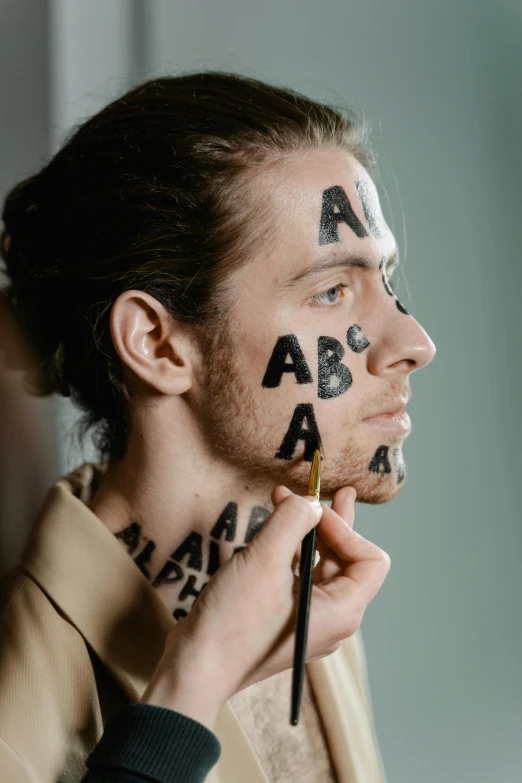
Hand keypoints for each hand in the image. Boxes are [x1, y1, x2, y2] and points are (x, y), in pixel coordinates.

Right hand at [141, 486, 389, 729]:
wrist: (195, 668)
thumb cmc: (234, 621)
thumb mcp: (265, 560)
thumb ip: (293, 521)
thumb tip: (310, 502)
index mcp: (341, 611)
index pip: (370, 560)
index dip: (347, 528)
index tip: (312, 510)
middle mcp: (331, 618)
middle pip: (346, 560)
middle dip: (327, 522)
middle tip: (319, 489)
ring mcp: (306, 620)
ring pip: (318, 567)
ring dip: (304, 531)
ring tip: (284, 500)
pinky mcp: (283, 618)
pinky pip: (296, 578)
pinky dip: (288, 550)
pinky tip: (270, 531)